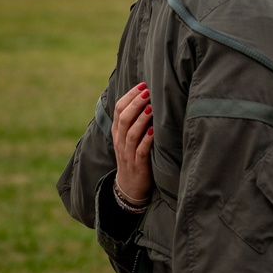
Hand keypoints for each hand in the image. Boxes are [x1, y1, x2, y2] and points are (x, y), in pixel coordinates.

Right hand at [112, 82, 153, 202]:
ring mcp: (128, 155)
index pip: (118, 110)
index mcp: (117, 133)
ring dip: (142, 119)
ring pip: (131, 134)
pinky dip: (147, 140)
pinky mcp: (138, 166)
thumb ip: (134, 120)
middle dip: (136, 103)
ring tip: (152, 107)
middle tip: (148, 91)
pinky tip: (154, 131)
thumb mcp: (129, 138)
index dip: (129, 96)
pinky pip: (141, 152)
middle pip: (124, 119)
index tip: (142, 84)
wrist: (129, 188)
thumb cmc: (133, 157)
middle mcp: (120, 142)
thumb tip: (148, 96)